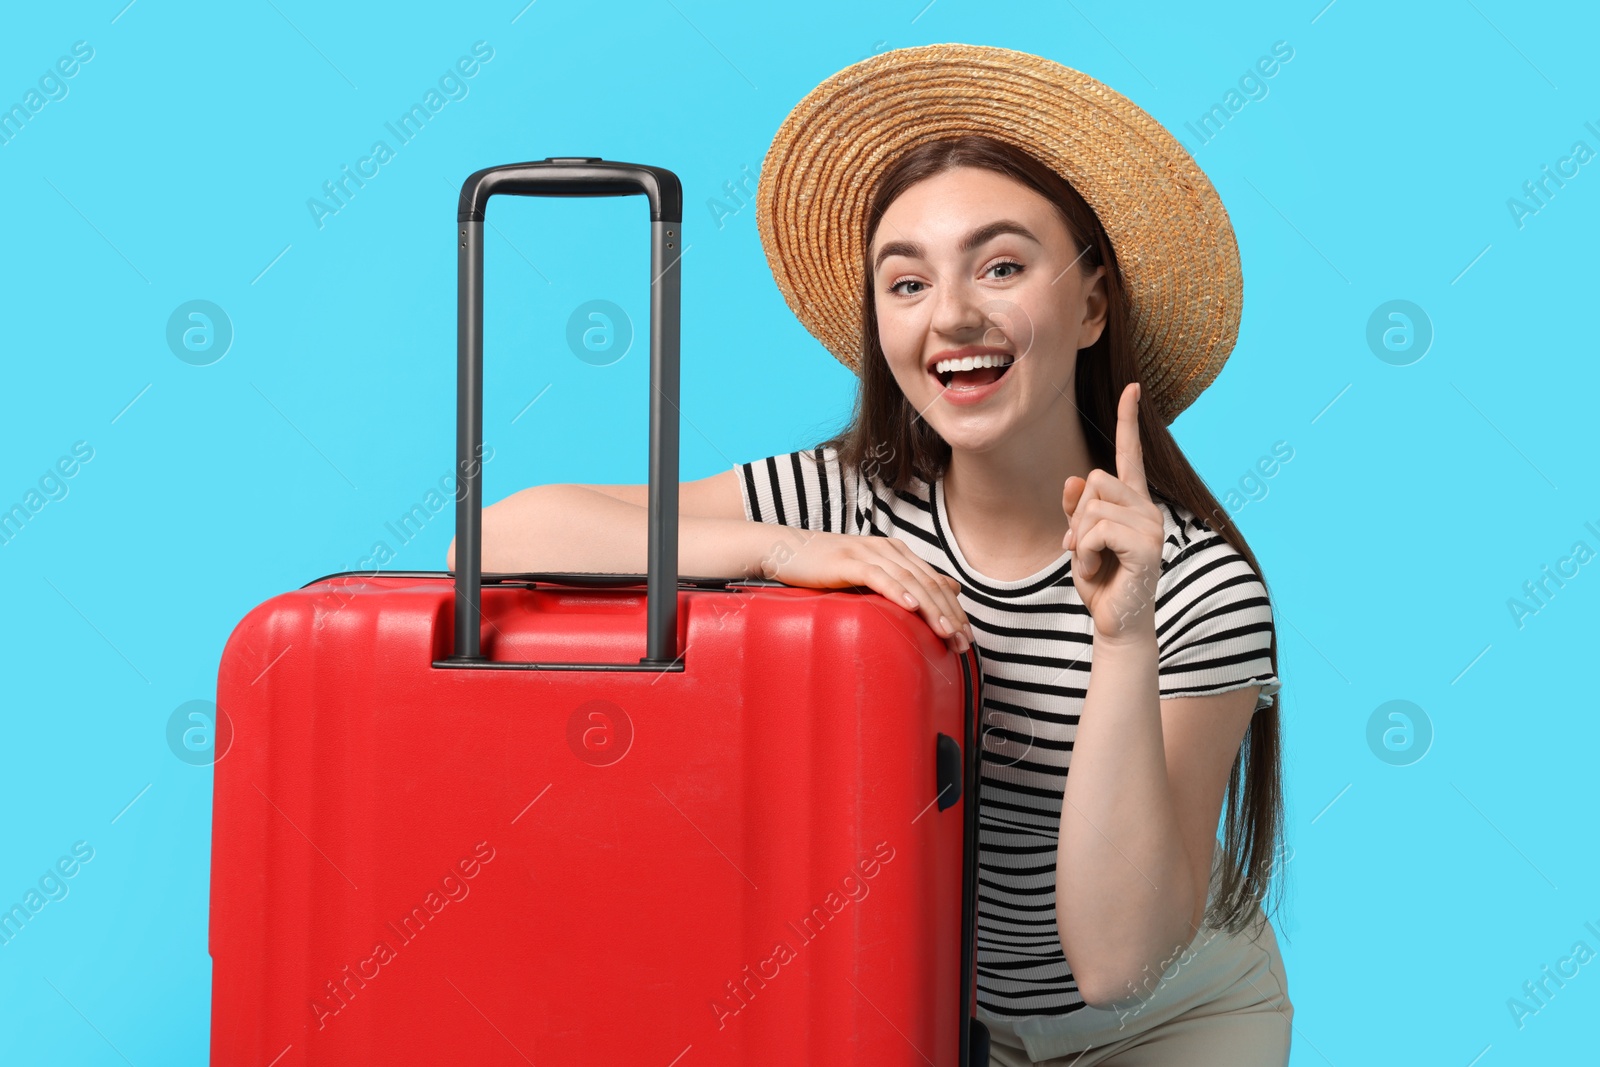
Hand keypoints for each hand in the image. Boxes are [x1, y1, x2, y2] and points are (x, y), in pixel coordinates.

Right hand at [761, 530, 973, 653]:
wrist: (787, 551)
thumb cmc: (828, 568)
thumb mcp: (873, 574)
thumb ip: (909, 579)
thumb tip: (950, 587)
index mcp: (898, 553)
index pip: (936, 583)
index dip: (955, 611)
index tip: (968, 639)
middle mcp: (889, 550)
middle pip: (929, 583)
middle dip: (950, 615)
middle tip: (964, 644)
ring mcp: (869, 553)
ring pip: (910, 582)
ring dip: (931, 608)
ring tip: (946, 632)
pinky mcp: (849, 561)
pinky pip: (878, 576)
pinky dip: (898, 591)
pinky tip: (911, 607)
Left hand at [1061, 382, 1164, 643]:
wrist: (1116, 623)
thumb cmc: (1101, 582)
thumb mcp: (1080, 540)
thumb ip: (1078, 510)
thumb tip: (1074, 478)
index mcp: (1133, 503)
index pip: (1130, 454)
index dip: (1129, 420)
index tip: (1133, 387)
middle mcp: (1148, 509)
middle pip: (1096, 480)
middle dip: (1078, 515)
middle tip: (1084, 549)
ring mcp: (1151, 527)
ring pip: (1093, 506)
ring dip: (1079, 539)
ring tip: (1092, 563)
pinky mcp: (1146, 547)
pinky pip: (1097, 530)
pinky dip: (1084, 552)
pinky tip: (1095, 570)